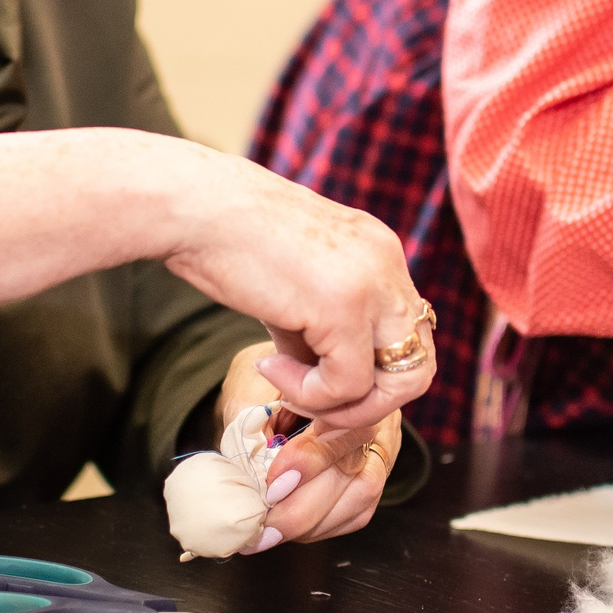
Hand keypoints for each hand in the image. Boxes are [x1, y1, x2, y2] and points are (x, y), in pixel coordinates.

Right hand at [165, 153, 434, 429]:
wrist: (191, 206)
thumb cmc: (225, 241)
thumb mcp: (293, 288)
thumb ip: (320, 332)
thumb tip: (324, 385)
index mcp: (379, 252)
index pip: (409, 335)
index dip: (373, 377)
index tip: (317, 385)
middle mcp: (388, 262)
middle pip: (420, 364)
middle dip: (369, 403)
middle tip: (311, 401)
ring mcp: (372, 283)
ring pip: (400, 383)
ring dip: (342, 405)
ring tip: (287, 386)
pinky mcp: (343, 305)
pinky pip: (348, 384)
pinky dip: (308, 394)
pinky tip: (269, 368)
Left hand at [212, 342, 400, 551]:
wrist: (287, 369)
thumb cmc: (269, 374)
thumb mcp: (251, 380)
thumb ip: (249, 415)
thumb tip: (246, 464)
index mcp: (352, 385)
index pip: (346, 428)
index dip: (311, 461)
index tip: (272, 484)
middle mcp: (378, 417)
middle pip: (358, 473)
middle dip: (306, 507)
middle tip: (263, 524)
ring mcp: (382, 448)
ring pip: (362, 498)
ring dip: (313, 523)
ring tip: (268, 534)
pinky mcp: (373, 474)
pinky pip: (358, 512)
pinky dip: (324, 527)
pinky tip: (291, 531)